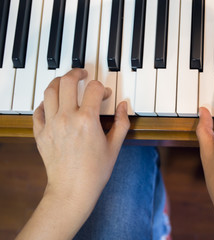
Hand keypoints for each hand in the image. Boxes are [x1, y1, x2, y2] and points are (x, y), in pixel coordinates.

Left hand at [33, 69, 128, 203]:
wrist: (72, 190)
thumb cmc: (95, 171)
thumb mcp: (115, 146)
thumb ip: (122, 122)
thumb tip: (123, 105)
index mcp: (87, 120)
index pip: (94, 88)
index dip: (102, 88)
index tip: (105, 94)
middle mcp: (67, 118)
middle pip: (67, 82)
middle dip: (77, 73)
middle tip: (83, 73)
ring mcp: (51, 125)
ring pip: (49, 91)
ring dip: (59, 82)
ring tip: (66, 82)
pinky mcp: (41, 133)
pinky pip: (38, 110)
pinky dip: (45, 103)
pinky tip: (53, 104)